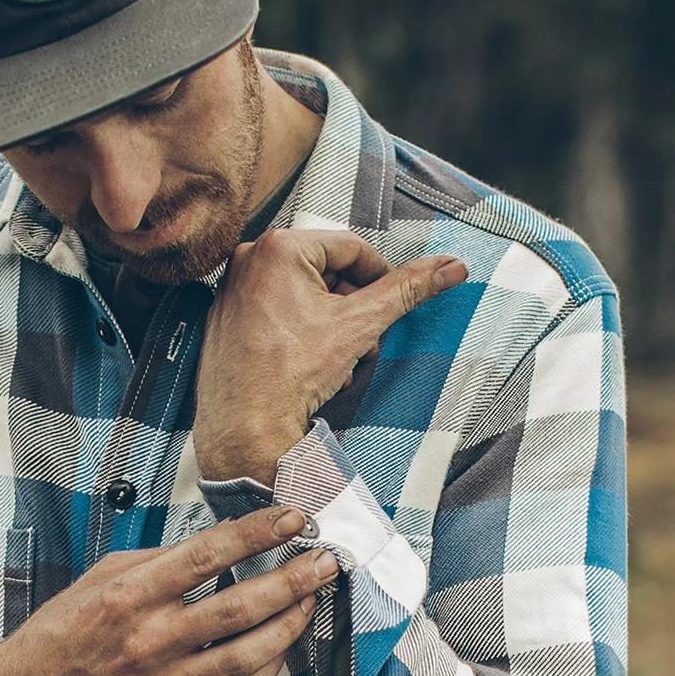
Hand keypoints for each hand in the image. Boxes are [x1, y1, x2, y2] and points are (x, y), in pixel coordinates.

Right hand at [0, 506, 337, 675]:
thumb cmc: (62, 632)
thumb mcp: (100, 578)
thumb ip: (157, 560)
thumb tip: (214, 543)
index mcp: (129, 596)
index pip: (206, 555)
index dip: (256, 533)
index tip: (292, 518)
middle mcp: (151, 640)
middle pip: (240, 606)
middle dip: (294, 579)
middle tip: (325, 560)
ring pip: (248, 654)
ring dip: (291, 624)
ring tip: (311, 600)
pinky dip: (267, 669)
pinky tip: (281, 646)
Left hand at [193, 229, 467, 484]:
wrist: (245, 428)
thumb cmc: (292, 374)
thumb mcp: (362, 324)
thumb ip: (407, 289)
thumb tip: (450, 268)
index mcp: (279, 247)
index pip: (351, 247)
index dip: (381, 276)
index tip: (394, 302)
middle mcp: (248, 260)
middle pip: (326, 271)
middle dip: (355, 307)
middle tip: (370, 340)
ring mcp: (232, 291)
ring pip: (302, 295)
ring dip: (333, 324)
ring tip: (344, 359)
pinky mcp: (224, 321)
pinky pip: (274, 313)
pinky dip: (301, 333)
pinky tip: (314, 366)